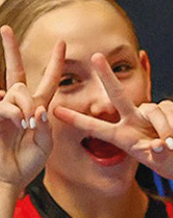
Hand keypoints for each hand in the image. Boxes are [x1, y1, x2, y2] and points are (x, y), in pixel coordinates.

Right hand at [0, 24, 61, 188]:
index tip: (61, 43)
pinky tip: (22, 124)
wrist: (9, 177)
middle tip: (5, 28)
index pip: (46, 79)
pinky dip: (17, 113)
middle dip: (10, 49)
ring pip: (17, 90)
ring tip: (30, 123)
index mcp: (35, 108)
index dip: (54, 62)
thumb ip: (47, 123)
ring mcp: (3, 111)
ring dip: (28, 103)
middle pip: (13, 70)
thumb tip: (36, 108)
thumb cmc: (28, 162)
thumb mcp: (47, 142)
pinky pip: (6, 106)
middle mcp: (18, 105)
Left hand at [50, 50, 172, 179]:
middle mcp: (132, 120)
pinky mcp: (166, 106)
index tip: (55, 110)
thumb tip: (158, 146)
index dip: (76, 119)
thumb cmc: (168, 161)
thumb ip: (157, 154)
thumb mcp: (158, 160)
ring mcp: (149, 112)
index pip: (95, 127)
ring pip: (153, 110)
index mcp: (120, 137)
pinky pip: (168, 110)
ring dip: (165, 128)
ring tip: (170, 144)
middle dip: (107, 75)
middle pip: (118, 94)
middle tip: (95, 56)